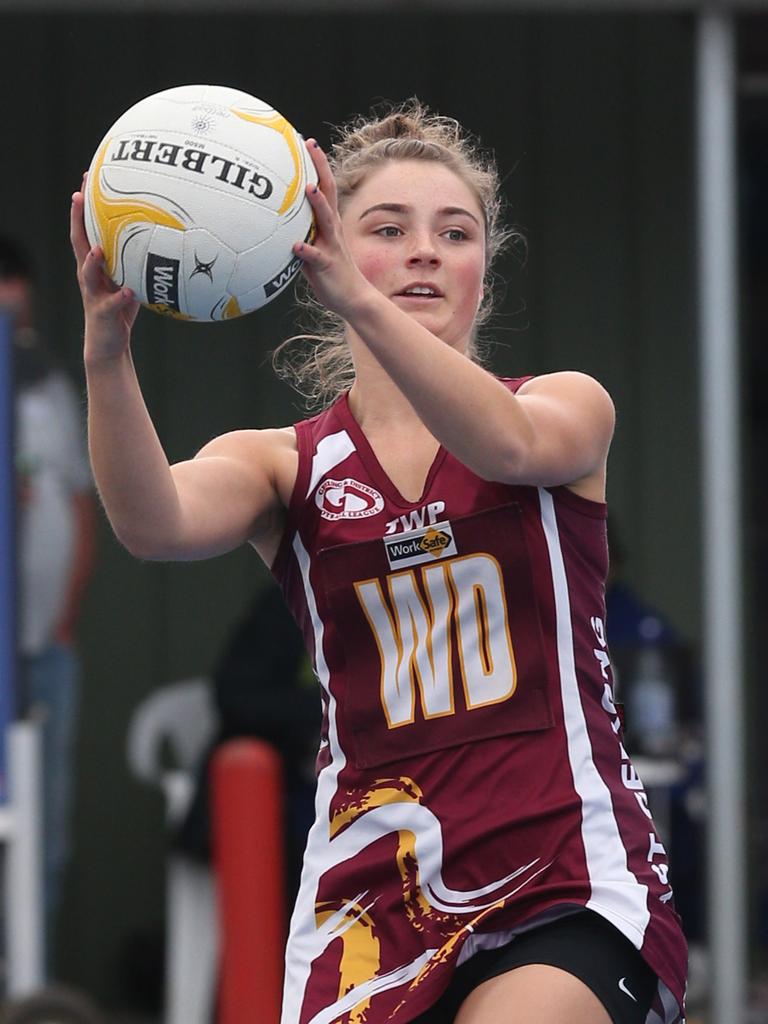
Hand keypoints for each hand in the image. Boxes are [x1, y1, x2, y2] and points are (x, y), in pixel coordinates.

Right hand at [70, 174, 139, 364]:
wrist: (108, 344)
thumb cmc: (121, 308)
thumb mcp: (129, 278)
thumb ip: (138, 259)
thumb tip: (167, 236)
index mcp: (94, 265)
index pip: (86, 229)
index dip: (84, 206)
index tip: (87, 178)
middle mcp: (89, 275)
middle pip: (79, 242)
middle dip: (78, 219)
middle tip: (80, 196)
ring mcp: (93, 294)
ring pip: (87, 274)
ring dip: (92, 260)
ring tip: (99, 248)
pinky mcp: (103, 314)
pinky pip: (112, 304)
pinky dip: (121, 297)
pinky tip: (130, 290)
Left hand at [293, 141, 374, 321]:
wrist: (353, 298)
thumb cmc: (329, 274)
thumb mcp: (313, 248)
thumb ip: (299, 233)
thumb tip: (275, 222)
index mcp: (328, 223)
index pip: (324, 187)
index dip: (317, 164)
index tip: (307, 143)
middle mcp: (332, 229)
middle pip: (328, 192)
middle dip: (320, 168)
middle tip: (310, 146)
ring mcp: (331, 246)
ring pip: (326, 221)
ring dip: (317, 204)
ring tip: (307, 188)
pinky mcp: (327, 265)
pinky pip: (315, 257)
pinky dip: (306, 251)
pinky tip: (295, 246)